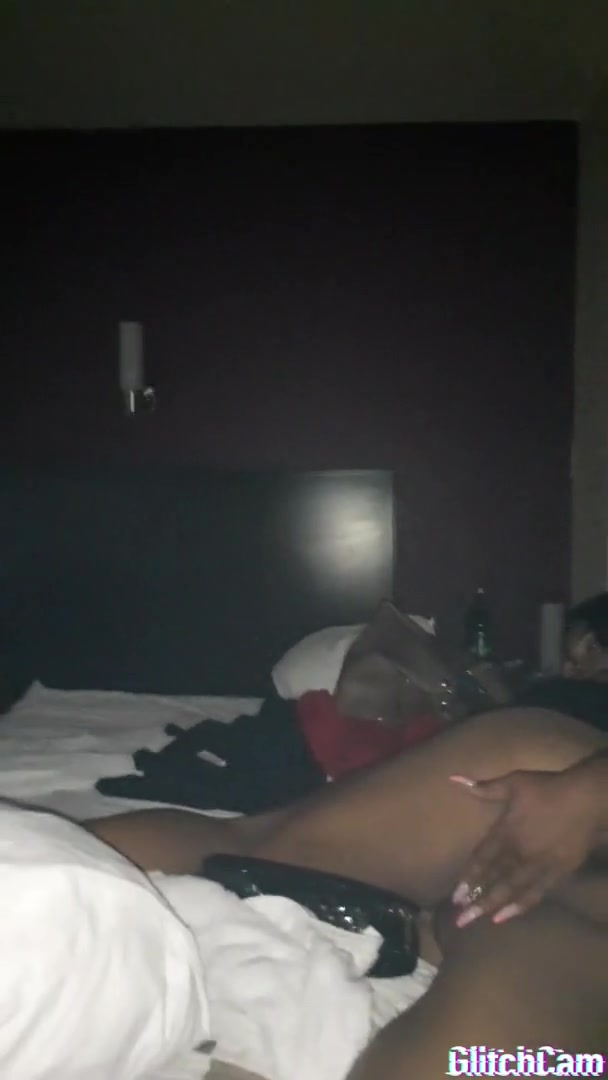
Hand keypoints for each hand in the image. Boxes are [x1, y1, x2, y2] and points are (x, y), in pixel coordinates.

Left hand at [449, 765, 597, 926]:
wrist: (585, 800)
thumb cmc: (547, 789)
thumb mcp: (513, 783)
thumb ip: (484, 787)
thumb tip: (454, 779)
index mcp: (506, 833)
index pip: (481, 860)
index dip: (468, 878)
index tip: (455, 896)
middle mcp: (519, 854)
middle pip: (493, 881)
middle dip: (476, 901)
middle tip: (460, 920)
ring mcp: (538, 866)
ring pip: (512, 891)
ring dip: (494, 906)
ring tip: (478, 920)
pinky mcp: (558, 874)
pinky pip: (535, 894)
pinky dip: (520, 906)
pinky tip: (507, 916)